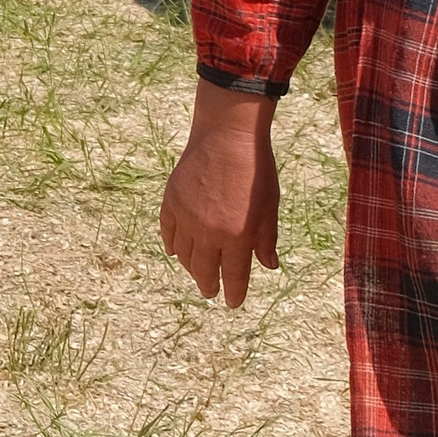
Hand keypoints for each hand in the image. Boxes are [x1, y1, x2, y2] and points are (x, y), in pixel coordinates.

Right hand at [159, 82, 279, 309]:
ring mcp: (187, 217)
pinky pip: (168, 233)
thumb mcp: (269, 206)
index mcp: (238, 235)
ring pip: (184, 256)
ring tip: (197, 272)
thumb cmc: (256, 168)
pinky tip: (177, 251)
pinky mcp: (172, 202)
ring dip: (191, 268)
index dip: (234, 293)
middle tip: (210, 292)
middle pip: (205, 271)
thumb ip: (266, 238)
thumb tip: (269, 266)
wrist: (227, 133)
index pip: (234, 276)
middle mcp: (209, 231)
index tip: (232, 303)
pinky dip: (172, 245)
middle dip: (209, 286)